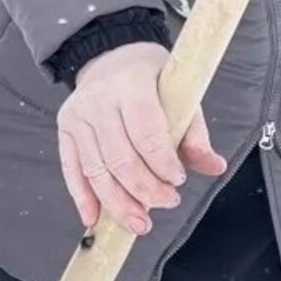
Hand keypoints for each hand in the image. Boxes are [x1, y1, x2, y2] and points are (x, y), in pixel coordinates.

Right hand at [57, 42, 225, 237]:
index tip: (178, 181)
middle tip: (167, 203)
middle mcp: (99, 100)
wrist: (110, 57)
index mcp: (132, 85)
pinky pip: (72, 169)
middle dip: (145, 190)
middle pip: (119, 158)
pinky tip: (95, 219)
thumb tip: (214, 167)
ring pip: (95, 170)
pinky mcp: (65, 129)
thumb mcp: (179, 95)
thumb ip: (194, 134)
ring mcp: (78, 115)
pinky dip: (83, 198)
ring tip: (139, 223)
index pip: (146, 133)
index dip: (162, 165)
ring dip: (118, 203)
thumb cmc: (152, 80)